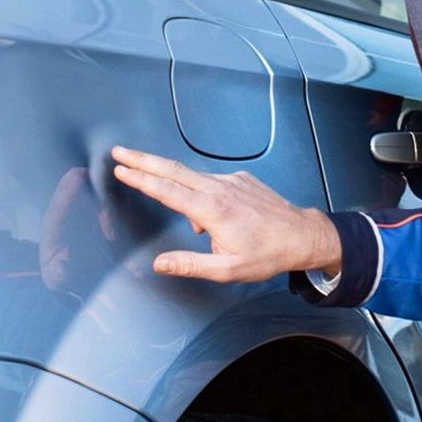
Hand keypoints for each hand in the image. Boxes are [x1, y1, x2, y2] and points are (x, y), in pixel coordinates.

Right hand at [111, 145, 340, 281]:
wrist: (302, 235)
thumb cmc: (268, 254)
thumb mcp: (227, 270)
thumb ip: (190, 265)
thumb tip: (159, 263)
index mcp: (212, 210)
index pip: (167, 190)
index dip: (141, 179)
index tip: (121, 169)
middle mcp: (219, 188)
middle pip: (173, 169)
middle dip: (143, 160)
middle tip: (119, 151)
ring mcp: (231, 180)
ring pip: (192, 177)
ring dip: (172, 180)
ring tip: (197, 222)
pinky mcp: (240, 178)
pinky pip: (211, 182)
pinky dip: (201, 194)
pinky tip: (214, 219)